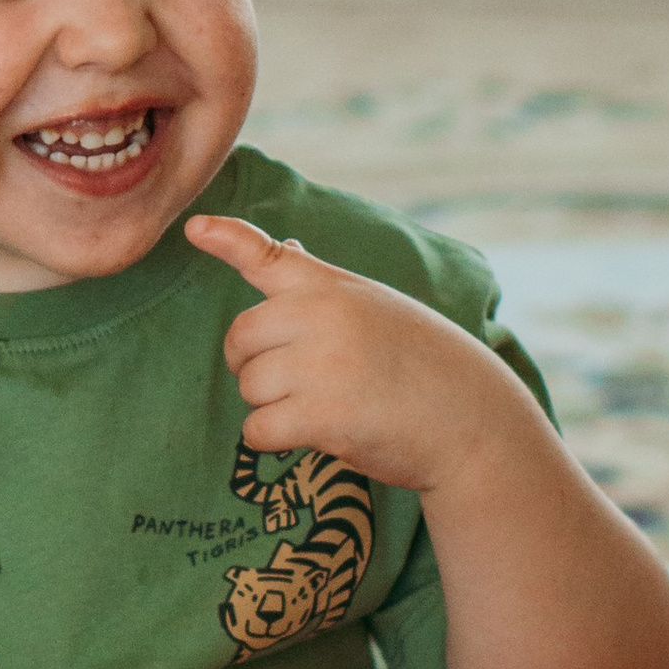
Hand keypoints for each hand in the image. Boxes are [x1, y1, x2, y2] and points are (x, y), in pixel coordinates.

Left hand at [186, 217, 512, 495]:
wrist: (472, 420)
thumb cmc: (422, 363)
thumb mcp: (376, 308)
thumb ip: (324, 289)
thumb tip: (283, 249)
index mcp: (333, 287)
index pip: (267, 256)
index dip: (227, 239)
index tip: (196, 229)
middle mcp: (321, 316)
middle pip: (240, 340)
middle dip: (256, 366)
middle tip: (304, 381)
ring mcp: (321, 364)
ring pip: (249, 388)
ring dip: (273, 406)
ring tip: (328, 405)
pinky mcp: (322, 415)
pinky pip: (257, 430)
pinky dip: (275, 439)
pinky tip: (317, 434)